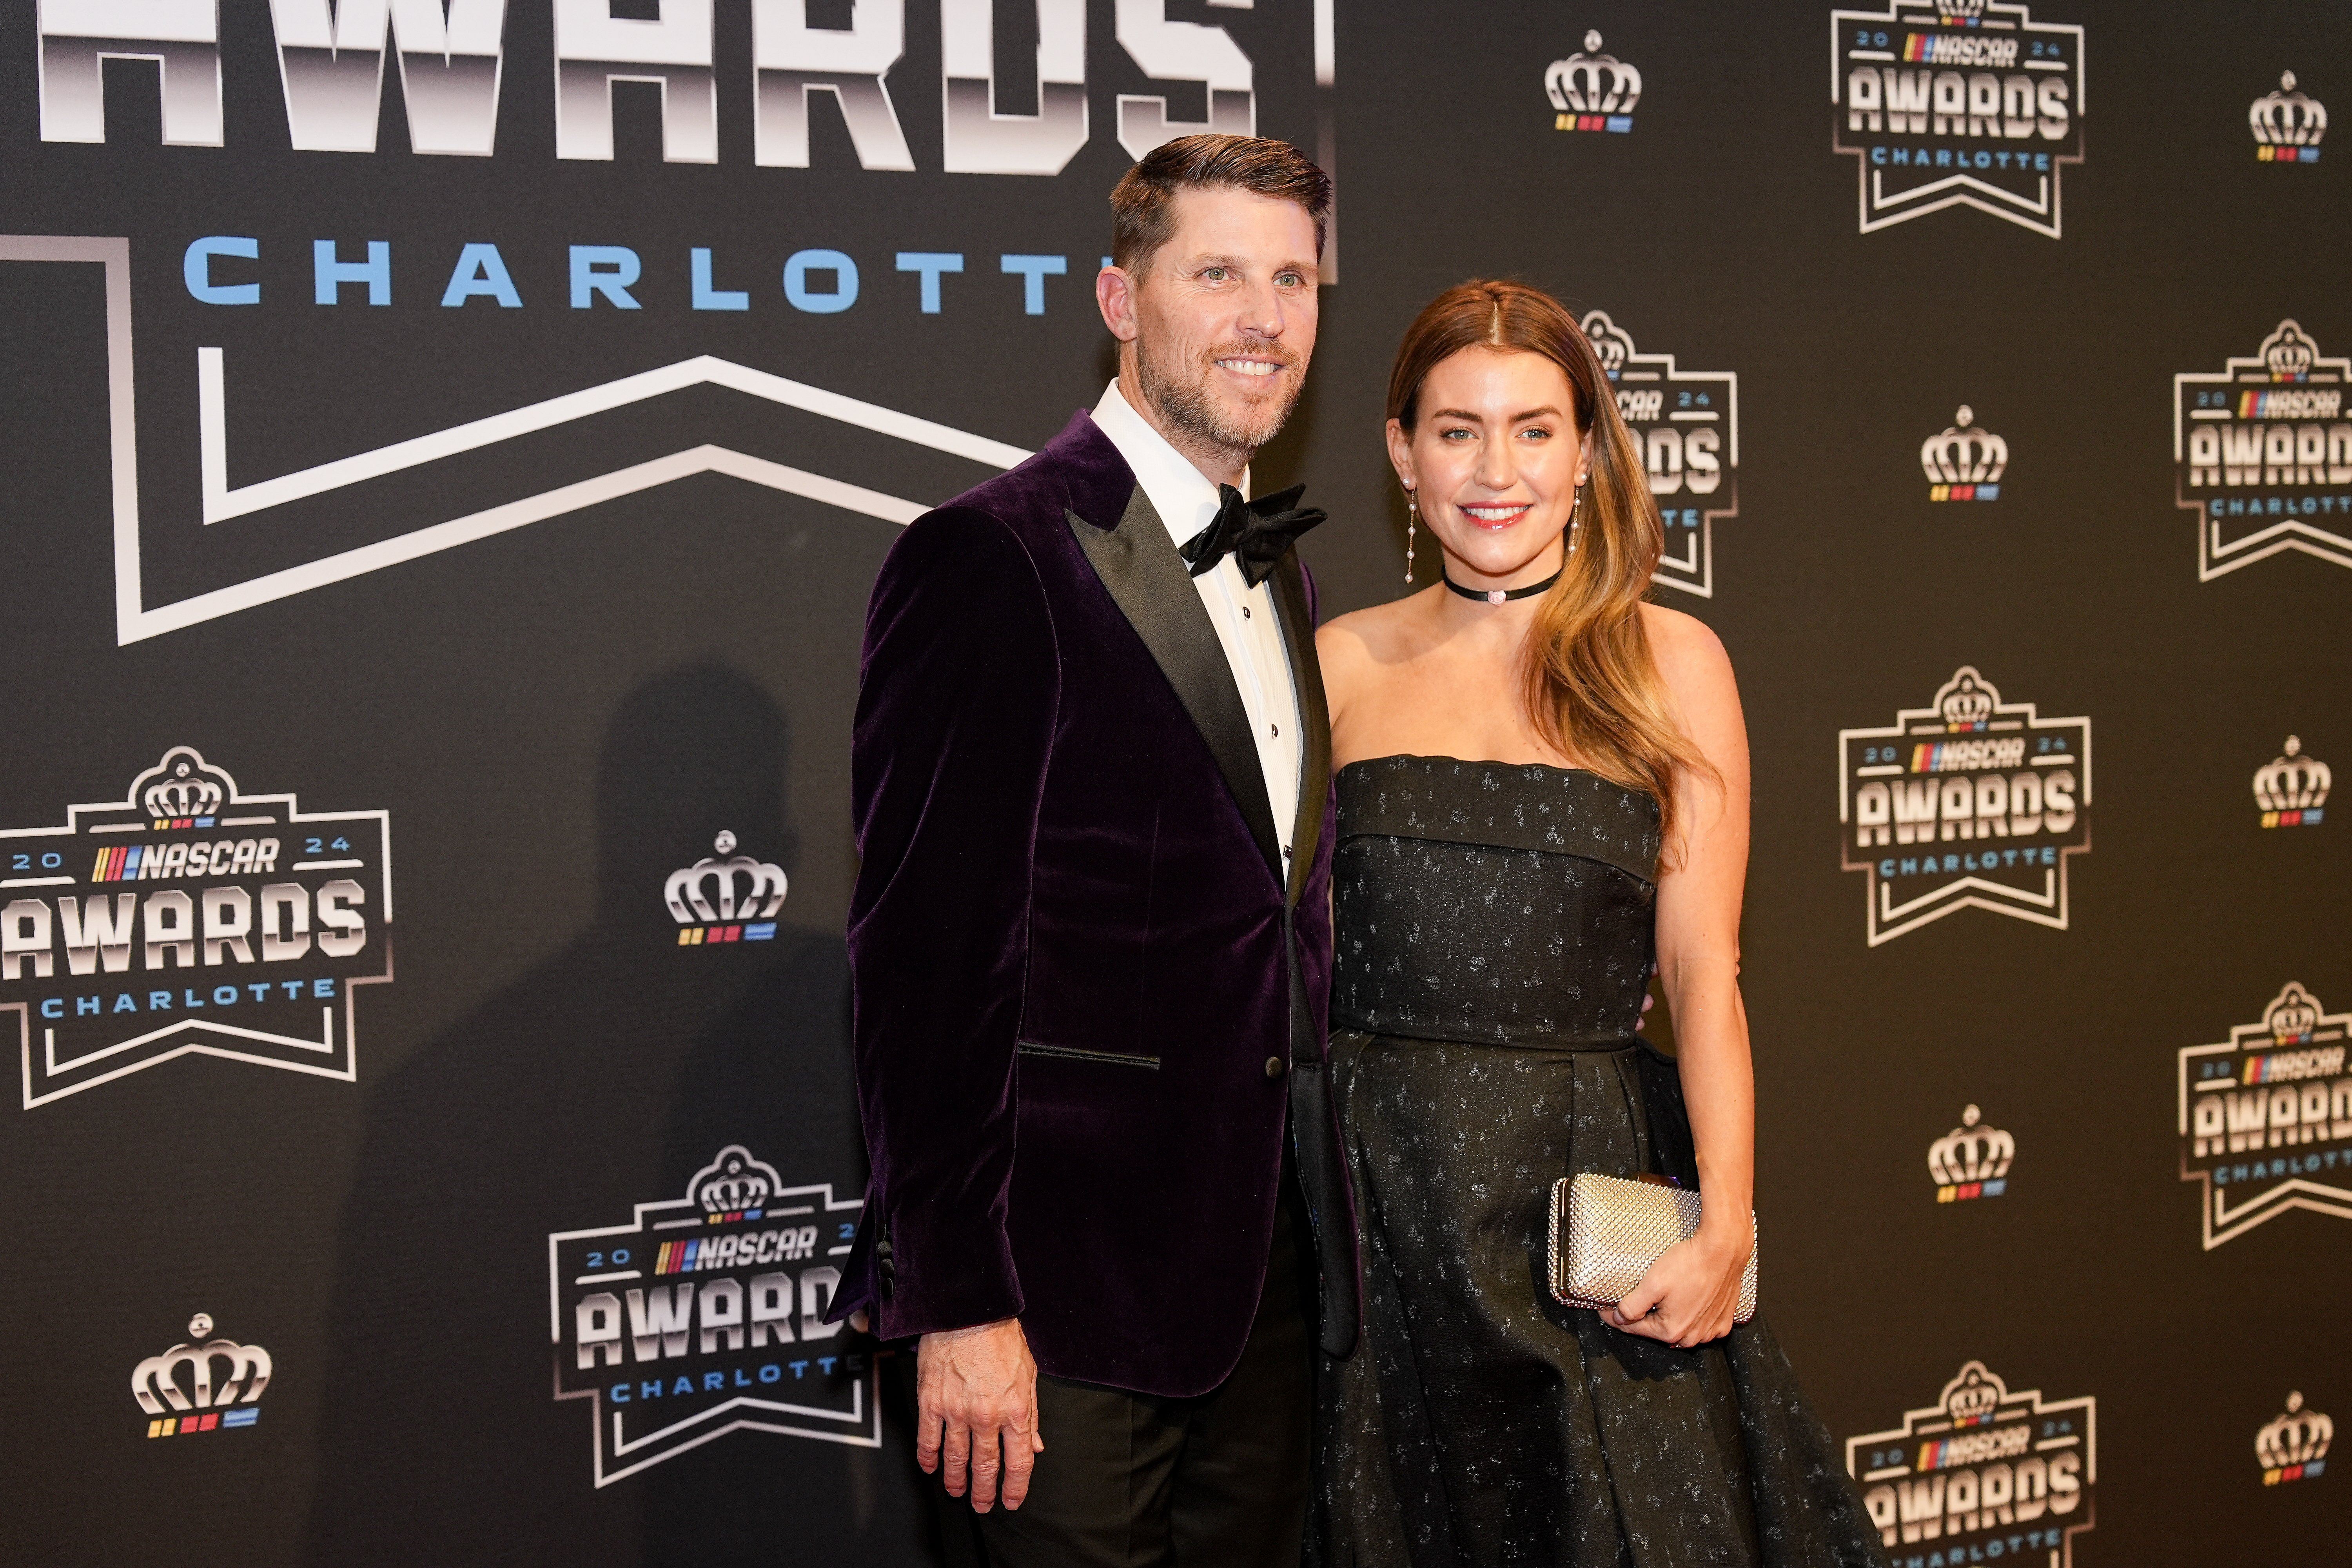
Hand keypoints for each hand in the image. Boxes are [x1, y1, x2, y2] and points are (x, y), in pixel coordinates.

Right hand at [915, 1318, 1043, 1511]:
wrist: (968, 1310)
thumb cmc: (1000, 1336)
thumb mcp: (1029, 1374)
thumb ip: (1032, 1414)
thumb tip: (1036, 1444)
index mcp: (1015, 1410)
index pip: (1019, 1461)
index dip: (1016, 1487)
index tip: (1011, 1500)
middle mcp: (986, 1415)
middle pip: (986, 1466)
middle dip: (985, 1491)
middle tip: (983, 1505)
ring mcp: (956, 1411)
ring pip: (956, 1458)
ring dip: (956, 1480)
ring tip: (956, 1492)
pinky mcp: (931, 1402)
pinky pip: (928, 1439)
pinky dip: (929, 1458)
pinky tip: (931, 1467)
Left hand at [1601, 1221, 1750, 1347]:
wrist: (1724, 1251)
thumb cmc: (1690, 1264)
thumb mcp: (1652, 1283)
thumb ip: (1632, 1305)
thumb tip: (1619, 1318)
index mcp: (1671, 1330)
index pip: (1633, 1328)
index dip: (1615, 1316)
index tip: (1604, 1308)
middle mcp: (1692, 1337)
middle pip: (1656, 1330)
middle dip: (1641, 1318)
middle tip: (1630, 1300)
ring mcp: (1710, 1330)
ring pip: (1679, 1329)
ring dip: (1667, 1318)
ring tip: (1659, 1299)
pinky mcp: (1723, 1320)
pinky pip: (1701, 1325)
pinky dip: (1691, 1318)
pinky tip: (1685, 1303)